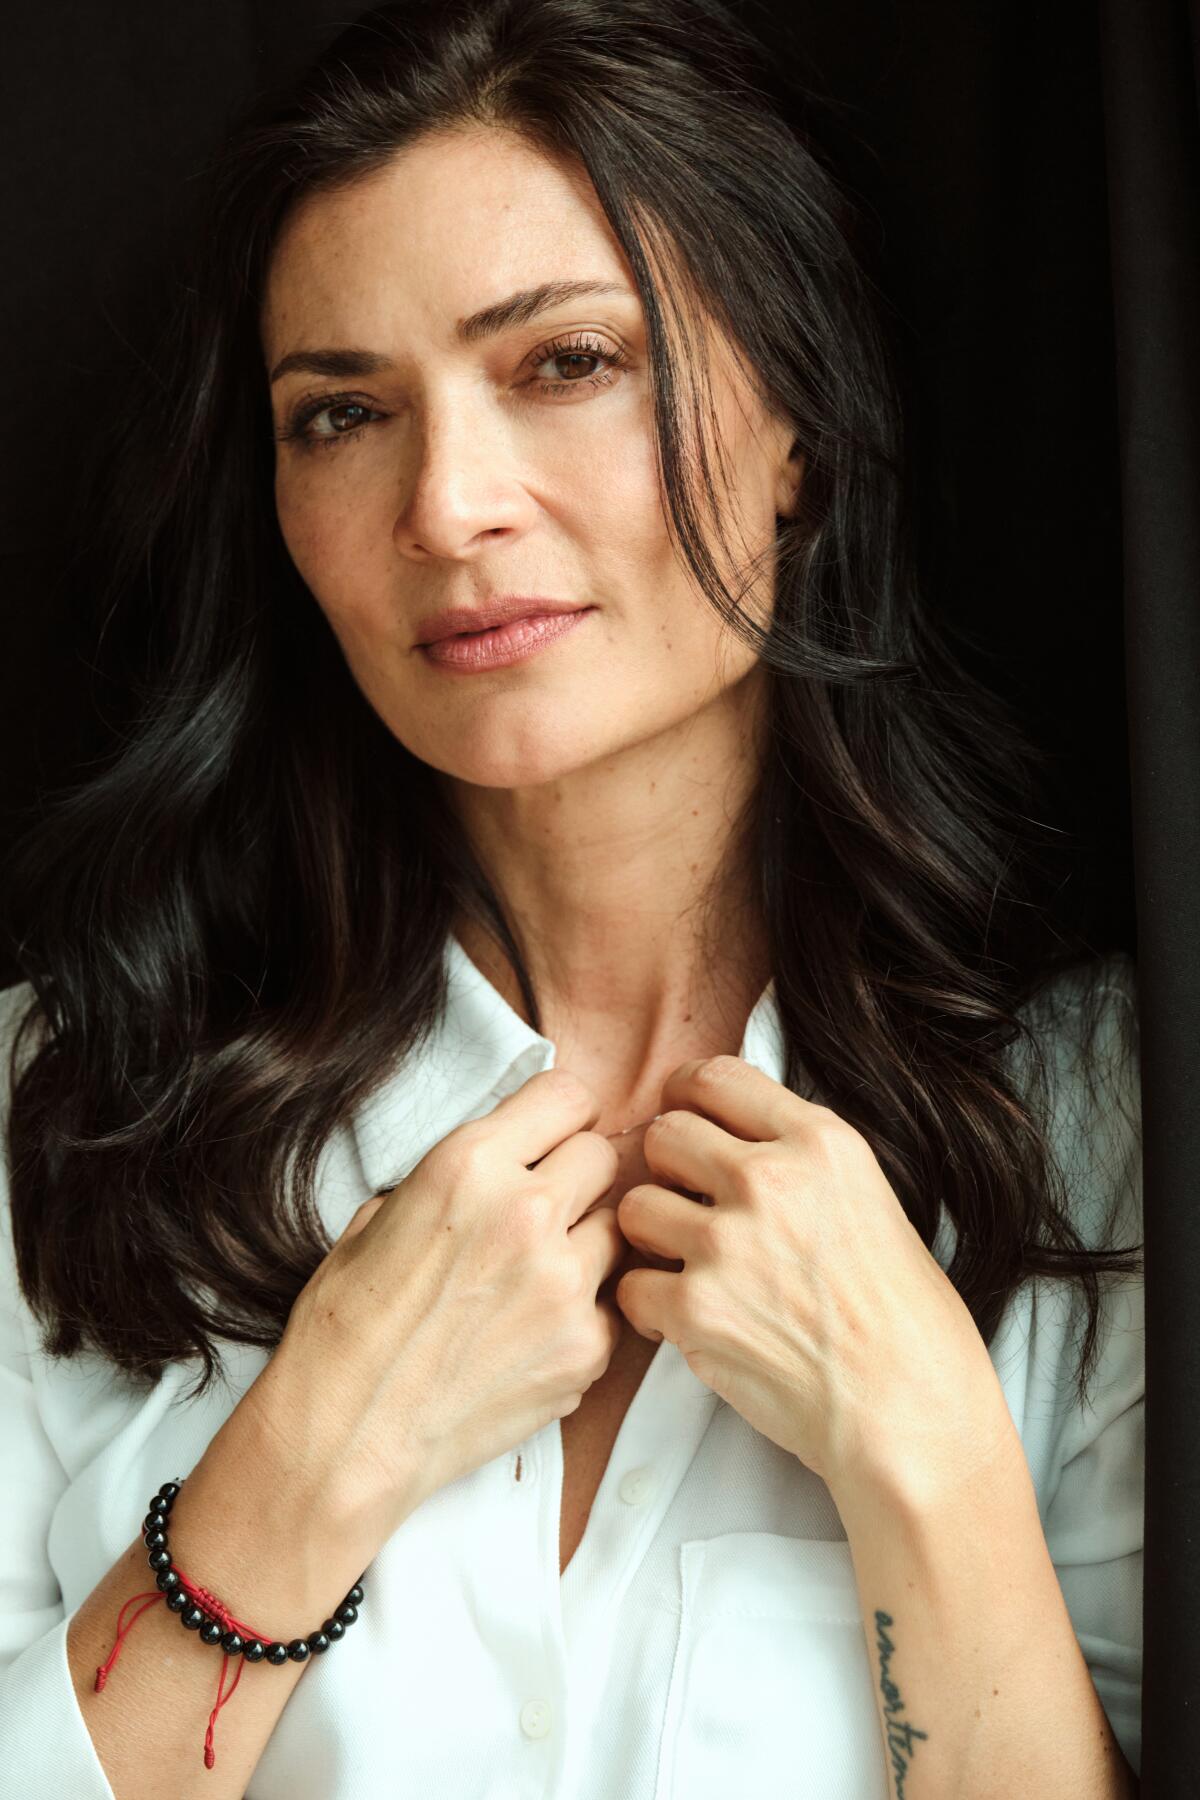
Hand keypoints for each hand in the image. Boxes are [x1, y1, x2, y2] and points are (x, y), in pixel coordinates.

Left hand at [613, 1055, 1016, 1501]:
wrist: (910, 1410)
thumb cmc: (906, 1320)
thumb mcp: (871, 1199)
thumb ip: (800, 1161)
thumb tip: (736, 1141)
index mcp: (820, 1143)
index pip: (717, 1078)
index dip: (686, 1095)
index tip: (682, 1115)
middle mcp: (769, 1179)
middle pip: (664, 1133)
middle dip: (666, 1168)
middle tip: (684, 1203)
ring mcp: (726, 1242)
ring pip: (635, 1205)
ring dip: (651, 1236)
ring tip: (684, 1265)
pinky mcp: (696, 1308)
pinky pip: (631, 1284)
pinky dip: (649, 1306)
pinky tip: (683, 1319)